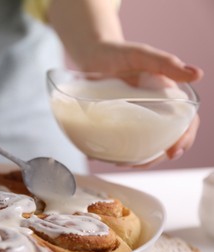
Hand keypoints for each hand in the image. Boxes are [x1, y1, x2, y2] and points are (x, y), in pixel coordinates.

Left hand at [72, 41, 202, 166]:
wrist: (91, 54)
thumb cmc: (119, 52)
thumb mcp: (142, 55)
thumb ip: (166, 63)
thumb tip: (197, 75)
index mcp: (168, 96)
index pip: (186, 122)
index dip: (184, 138)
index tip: (173, 151)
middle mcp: (155, 109)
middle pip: (167, 139)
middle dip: (159, 155)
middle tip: (140, 163)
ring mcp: (136, 117)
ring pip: (146, 144)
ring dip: (139, 158)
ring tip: (124, 162)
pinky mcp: (118, 120)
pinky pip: (124, 139)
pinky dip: (120, 150)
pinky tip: (108, 155)